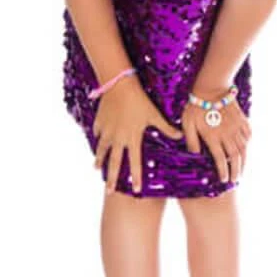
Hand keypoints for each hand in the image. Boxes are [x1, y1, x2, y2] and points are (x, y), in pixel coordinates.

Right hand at [93, 75, 182, 193]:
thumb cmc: (139, 100)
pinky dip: (97, 139)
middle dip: (112, 178)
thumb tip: (180, 136)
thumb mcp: (154, 115)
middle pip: (113, 162)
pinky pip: (97, 133)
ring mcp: (106, 131)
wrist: (119, 85)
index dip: (136, 177)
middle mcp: (117, 138)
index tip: (136, 190)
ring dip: (99, 160)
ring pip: (101, 150)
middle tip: (110, 191)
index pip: (134, 163)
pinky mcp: (99, 122)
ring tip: (96, 168)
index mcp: (132, 139)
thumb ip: (166, 128)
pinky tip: (97, 142)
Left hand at [181, 89, 251, 183]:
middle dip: (235, 171)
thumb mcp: (187, 123)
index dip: (222, 172)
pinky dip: (248, 144)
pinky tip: (246, 149)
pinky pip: (248, 134)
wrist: (211, 87)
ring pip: (243, 148)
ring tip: (242, 170)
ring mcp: (236, 127)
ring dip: (244, 161)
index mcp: (213, 137)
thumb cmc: (195, 105)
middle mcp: (227, 134)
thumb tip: (195, 155)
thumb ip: (191, 140)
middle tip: (235, 180)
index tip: (223, 180)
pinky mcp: (241, 119)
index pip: (220, 160)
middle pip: (234, 157)